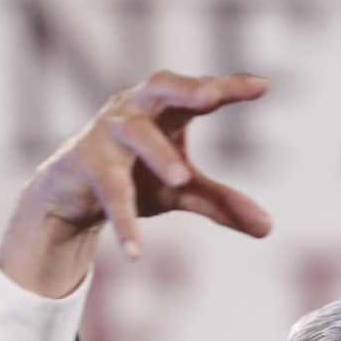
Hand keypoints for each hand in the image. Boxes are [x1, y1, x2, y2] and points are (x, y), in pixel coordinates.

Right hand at [0, 71, 271, 296]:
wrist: (71, 195)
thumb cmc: (136, 177)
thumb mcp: (183, 191)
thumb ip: (223, 203)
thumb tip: (268, 228)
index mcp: (164, 109)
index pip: (200, 93)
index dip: (229, 87)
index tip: (263, 86)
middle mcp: (134, 110)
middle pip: (162, 89)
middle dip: (186, 90)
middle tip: (213, 96)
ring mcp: (106, 133)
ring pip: (135, 135)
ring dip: (158, 154)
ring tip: (182, 178)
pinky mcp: (85, 164)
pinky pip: (109, 191)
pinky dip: (124, 222)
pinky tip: (136, 254)